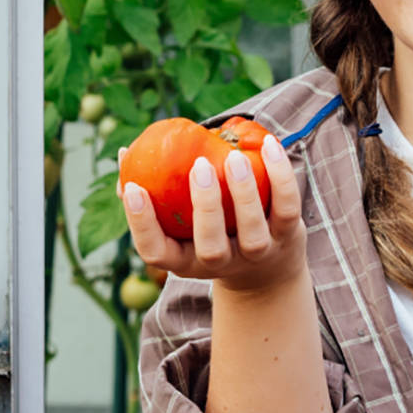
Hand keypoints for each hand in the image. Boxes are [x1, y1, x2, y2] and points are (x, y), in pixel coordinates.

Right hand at [121, 133, 304, 293]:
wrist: (267, 268)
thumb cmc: (208, 232)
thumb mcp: (180, 225)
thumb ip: (154, 195)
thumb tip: (124, 155)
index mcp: (185, 260)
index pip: (155, 253)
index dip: (141, 224)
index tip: (134, 187)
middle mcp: (221, 263)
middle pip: (210, 247)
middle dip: (205, 207)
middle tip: (198, 167)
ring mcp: (256, 253)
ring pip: (252, 231)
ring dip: (243, 193)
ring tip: (233, 157)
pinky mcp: (287, 237)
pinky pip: (286, 207)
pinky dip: (281, 176)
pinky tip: (269, 144)